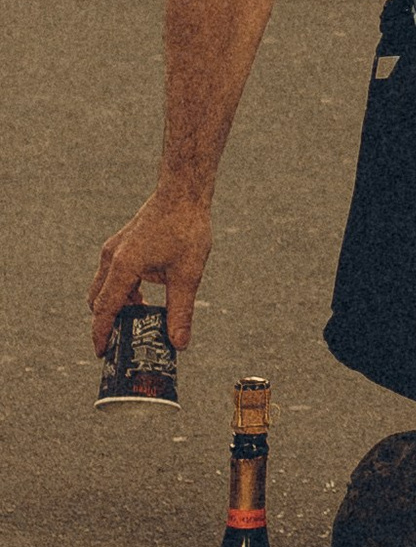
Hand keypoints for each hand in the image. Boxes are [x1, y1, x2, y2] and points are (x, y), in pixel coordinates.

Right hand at [88, 187, 213, 352]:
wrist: (184, 193)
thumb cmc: (186, 229)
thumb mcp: (187, 275)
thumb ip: (180, 311)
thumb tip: (179, 344)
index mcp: (124, 267)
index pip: (105, 310)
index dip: (101, 334)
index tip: (102, 354)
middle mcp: (112, 258)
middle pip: (98, 300)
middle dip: (106, 322)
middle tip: (121, 342)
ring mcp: (114, 248)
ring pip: (103, 286)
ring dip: (116, 304)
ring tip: (137, 321)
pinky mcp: (121, 243)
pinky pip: (112, 273)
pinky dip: (122, 289)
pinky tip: (145, 295)